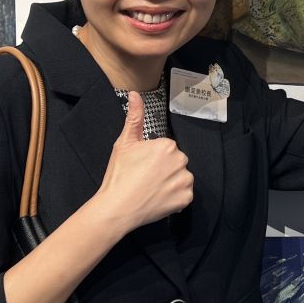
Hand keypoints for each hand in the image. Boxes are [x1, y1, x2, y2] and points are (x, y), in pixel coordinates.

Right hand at [95, 92, 193, 232]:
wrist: (117, 207)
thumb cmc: (119, 175)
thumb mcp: (125, 143)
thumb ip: (134, 117)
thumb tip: (135, 94)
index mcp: (168, 145)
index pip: (165, 149)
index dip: (152, 158)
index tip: (141, 166)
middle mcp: (181, 160)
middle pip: (175, 162)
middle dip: (164, 169)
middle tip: (145, 178)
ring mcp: (185, 181)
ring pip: (181, 177)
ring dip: (170, 182)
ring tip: (151, 189)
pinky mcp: (186, 198)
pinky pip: (184, 194)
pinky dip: (174, 197)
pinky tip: (158, 198)